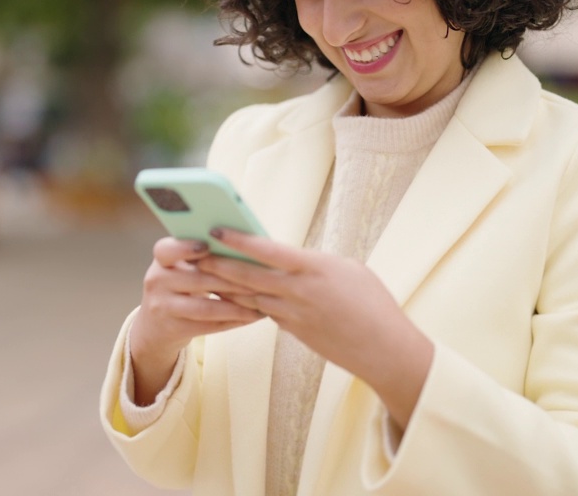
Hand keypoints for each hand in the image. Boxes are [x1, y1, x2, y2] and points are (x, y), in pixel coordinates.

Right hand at [129, 237, 263, 404]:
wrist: (155, 325)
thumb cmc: (180, 286)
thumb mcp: (182, 267)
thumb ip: (203, 255)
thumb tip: (244, 244)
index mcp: (161, 260)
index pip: (166, 249)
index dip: (186, 247)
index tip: (208, 245)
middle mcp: (157, 281)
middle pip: (197, 279)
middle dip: (232, 280)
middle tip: (261, 279)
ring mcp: (163, 307)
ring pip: (205, 307)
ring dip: (237, 306)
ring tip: (261, 302)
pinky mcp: (173, 329)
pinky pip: (208, 326)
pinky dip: (233, 321)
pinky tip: (252, 316)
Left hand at [196, 229, 433, 429]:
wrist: (384, 349)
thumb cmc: (373, 303)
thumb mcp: (348, 269)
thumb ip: (313, 263)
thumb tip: (289, 259)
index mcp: (315, 269)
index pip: (269, 251)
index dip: (240, 240)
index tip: (217, 229)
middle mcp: (299, 292)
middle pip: (249, 276)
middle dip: (218, 263)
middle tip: (193, 251)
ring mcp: (294, 315)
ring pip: (248, 297)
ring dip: (222, 285)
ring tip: (199, 271)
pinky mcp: (293, 331)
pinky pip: (260, 313)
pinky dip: (241, 303)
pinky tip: (224, 295)